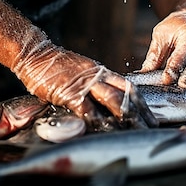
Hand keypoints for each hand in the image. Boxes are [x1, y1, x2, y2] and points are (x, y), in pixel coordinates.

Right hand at [12, 36, 157, 129]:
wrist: (35, 54)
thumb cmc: (55, 65)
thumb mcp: (81, 71)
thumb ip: (92, 85)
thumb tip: (101, 102)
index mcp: (100, 71)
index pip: (128, 85)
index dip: (141, 101)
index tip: (150, 115)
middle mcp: (97, 76)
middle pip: (126, 93)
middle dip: (140, 112)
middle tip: (150, 126)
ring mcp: (85, 84)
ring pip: (112, 99)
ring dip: (126, 116)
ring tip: (135, 130)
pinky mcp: (70, 93)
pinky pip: (88, 108)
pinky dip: (97, 120)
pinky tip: (105, 129)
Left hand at [140, 9, 185, 88]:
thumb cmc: (176, 27)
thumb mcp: (161, 34)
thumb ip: (154, 54)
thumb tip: (145, 71)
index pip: (180, 58)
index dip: (171, 71)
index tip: (164, 80)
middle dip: (182, 83)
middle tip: (168, 88)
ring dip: (185, 87)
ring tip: (171, 89)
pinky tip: (178, 87)